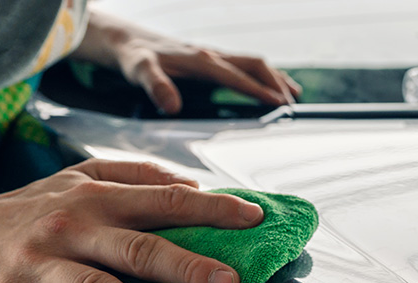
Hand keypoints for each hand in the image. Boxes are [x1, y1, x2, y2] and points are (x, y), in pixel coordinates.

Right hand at [0, 159, 263, 282]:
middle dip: (186, 265)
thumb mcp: (78, 179)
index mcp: (98, 198)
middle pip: (137, 247)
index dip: (212, 209)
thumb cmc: (28, 213)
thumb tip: (192, 184)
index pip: (165, 201)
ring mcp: (40, 264)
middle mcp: (73, 227)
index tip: (255, 220)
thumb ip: (135, 176)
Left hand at [72, 8, 300, 113]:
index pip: (238, 76)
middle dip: (276, 82)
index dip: (259, 90)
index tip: (278, 103)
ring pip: (252, 63)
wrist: (125, 40)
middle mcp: (211, 55)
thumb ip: (156, 87)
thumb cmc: (133, 57)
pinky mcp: (209, 60)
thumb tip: (172, 106)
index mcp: (200, 60)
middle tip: (292, 102)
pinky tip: (267, 85)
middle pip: (254, 64)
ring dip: (273, 77)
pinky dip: (260, 75)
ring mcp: (212, 56)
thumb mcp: (140, 72)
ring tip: (293, 94)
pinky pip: (242, 65)